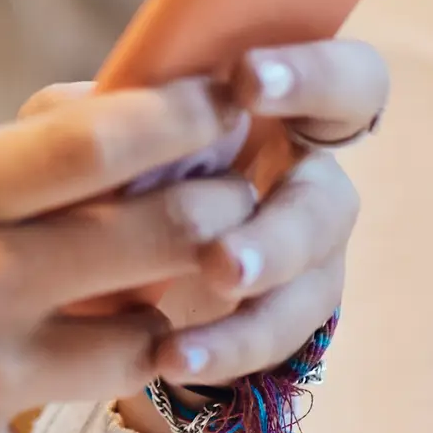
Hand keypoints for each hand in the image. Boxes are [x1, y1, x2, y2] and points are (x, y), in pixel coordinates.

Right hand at [0, 79, 242, 432]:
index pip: (97, 143)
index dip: (178, 116)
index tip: (216, 103)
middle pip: (158, 238)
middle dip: (215, 214)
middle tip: (235, 203)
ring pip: (132, 344)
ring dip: (151, 321)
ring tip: (141, 307)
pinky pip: (30, 425)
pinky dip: (14, 409)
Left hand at [45, 36, 387, 432]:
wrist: (121, 258)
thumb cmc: (128, 165)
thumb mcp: (112, 132)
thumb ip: (112, 116)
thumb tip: (91, 114)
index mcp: (285, 114)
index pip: (341, 79)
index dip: (310, 75)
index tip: (246, 82)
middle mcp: (310, 179)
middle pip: (334, 198)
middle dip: (282, 229)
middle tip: (221, 257)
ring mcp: (310, 253)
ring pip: (307, 275)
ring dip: (254, 291)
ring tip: (202, 300)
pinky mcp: (292, 315)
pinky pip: (274, 336)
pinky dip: (226, 347)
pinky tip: (172, 357)